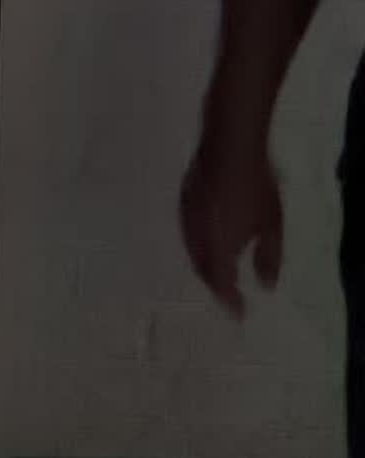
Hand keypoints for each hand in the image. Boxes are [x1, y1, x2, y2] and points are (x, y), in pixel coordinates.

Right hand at [179, 138, 282, 318]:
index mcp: (219, 248)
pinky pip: (189, 233)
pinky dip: (199, 246)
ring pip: (193, 251)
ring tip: (220, 270)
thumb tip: (266, 285)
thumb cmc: (256, 186)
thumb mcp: (272, 225)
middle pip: (203, 270)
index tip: (239, 313)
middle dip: (216, 284)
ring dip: (205, 265)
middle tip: (230, 294)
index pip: (221, 284)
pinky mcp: (184, 201)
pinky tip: (209, 239)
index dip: (230, 301)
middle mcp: (197, 238)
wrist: (230, 144)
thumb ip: (268, 258)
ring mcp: (187, 218)